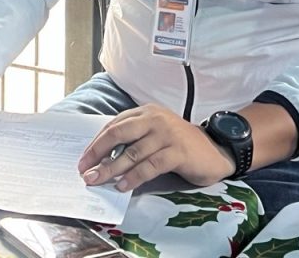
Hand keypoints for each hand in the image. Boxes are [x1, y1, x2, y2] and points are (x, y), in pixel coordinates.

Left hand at [78, 104, 235, 191]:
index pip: (114, 126)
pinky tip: (123, 185)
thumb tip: (103, 158)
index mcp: (145, 112)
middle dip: (98, 154)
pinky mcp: (177, 151)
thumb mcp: (154, 135)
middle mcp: (154, 119)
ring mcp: (166, 134)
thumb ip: (134, 139)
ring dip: (112, 169)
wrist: (215, 150)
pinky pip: (150, 165)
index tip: (84, 160)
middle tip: (85, 171)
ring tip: (98, 180)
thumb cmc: (179, 144)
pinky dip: (134, 177)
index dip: (96, 143)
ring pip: (132, 152)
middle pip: (118, 134)